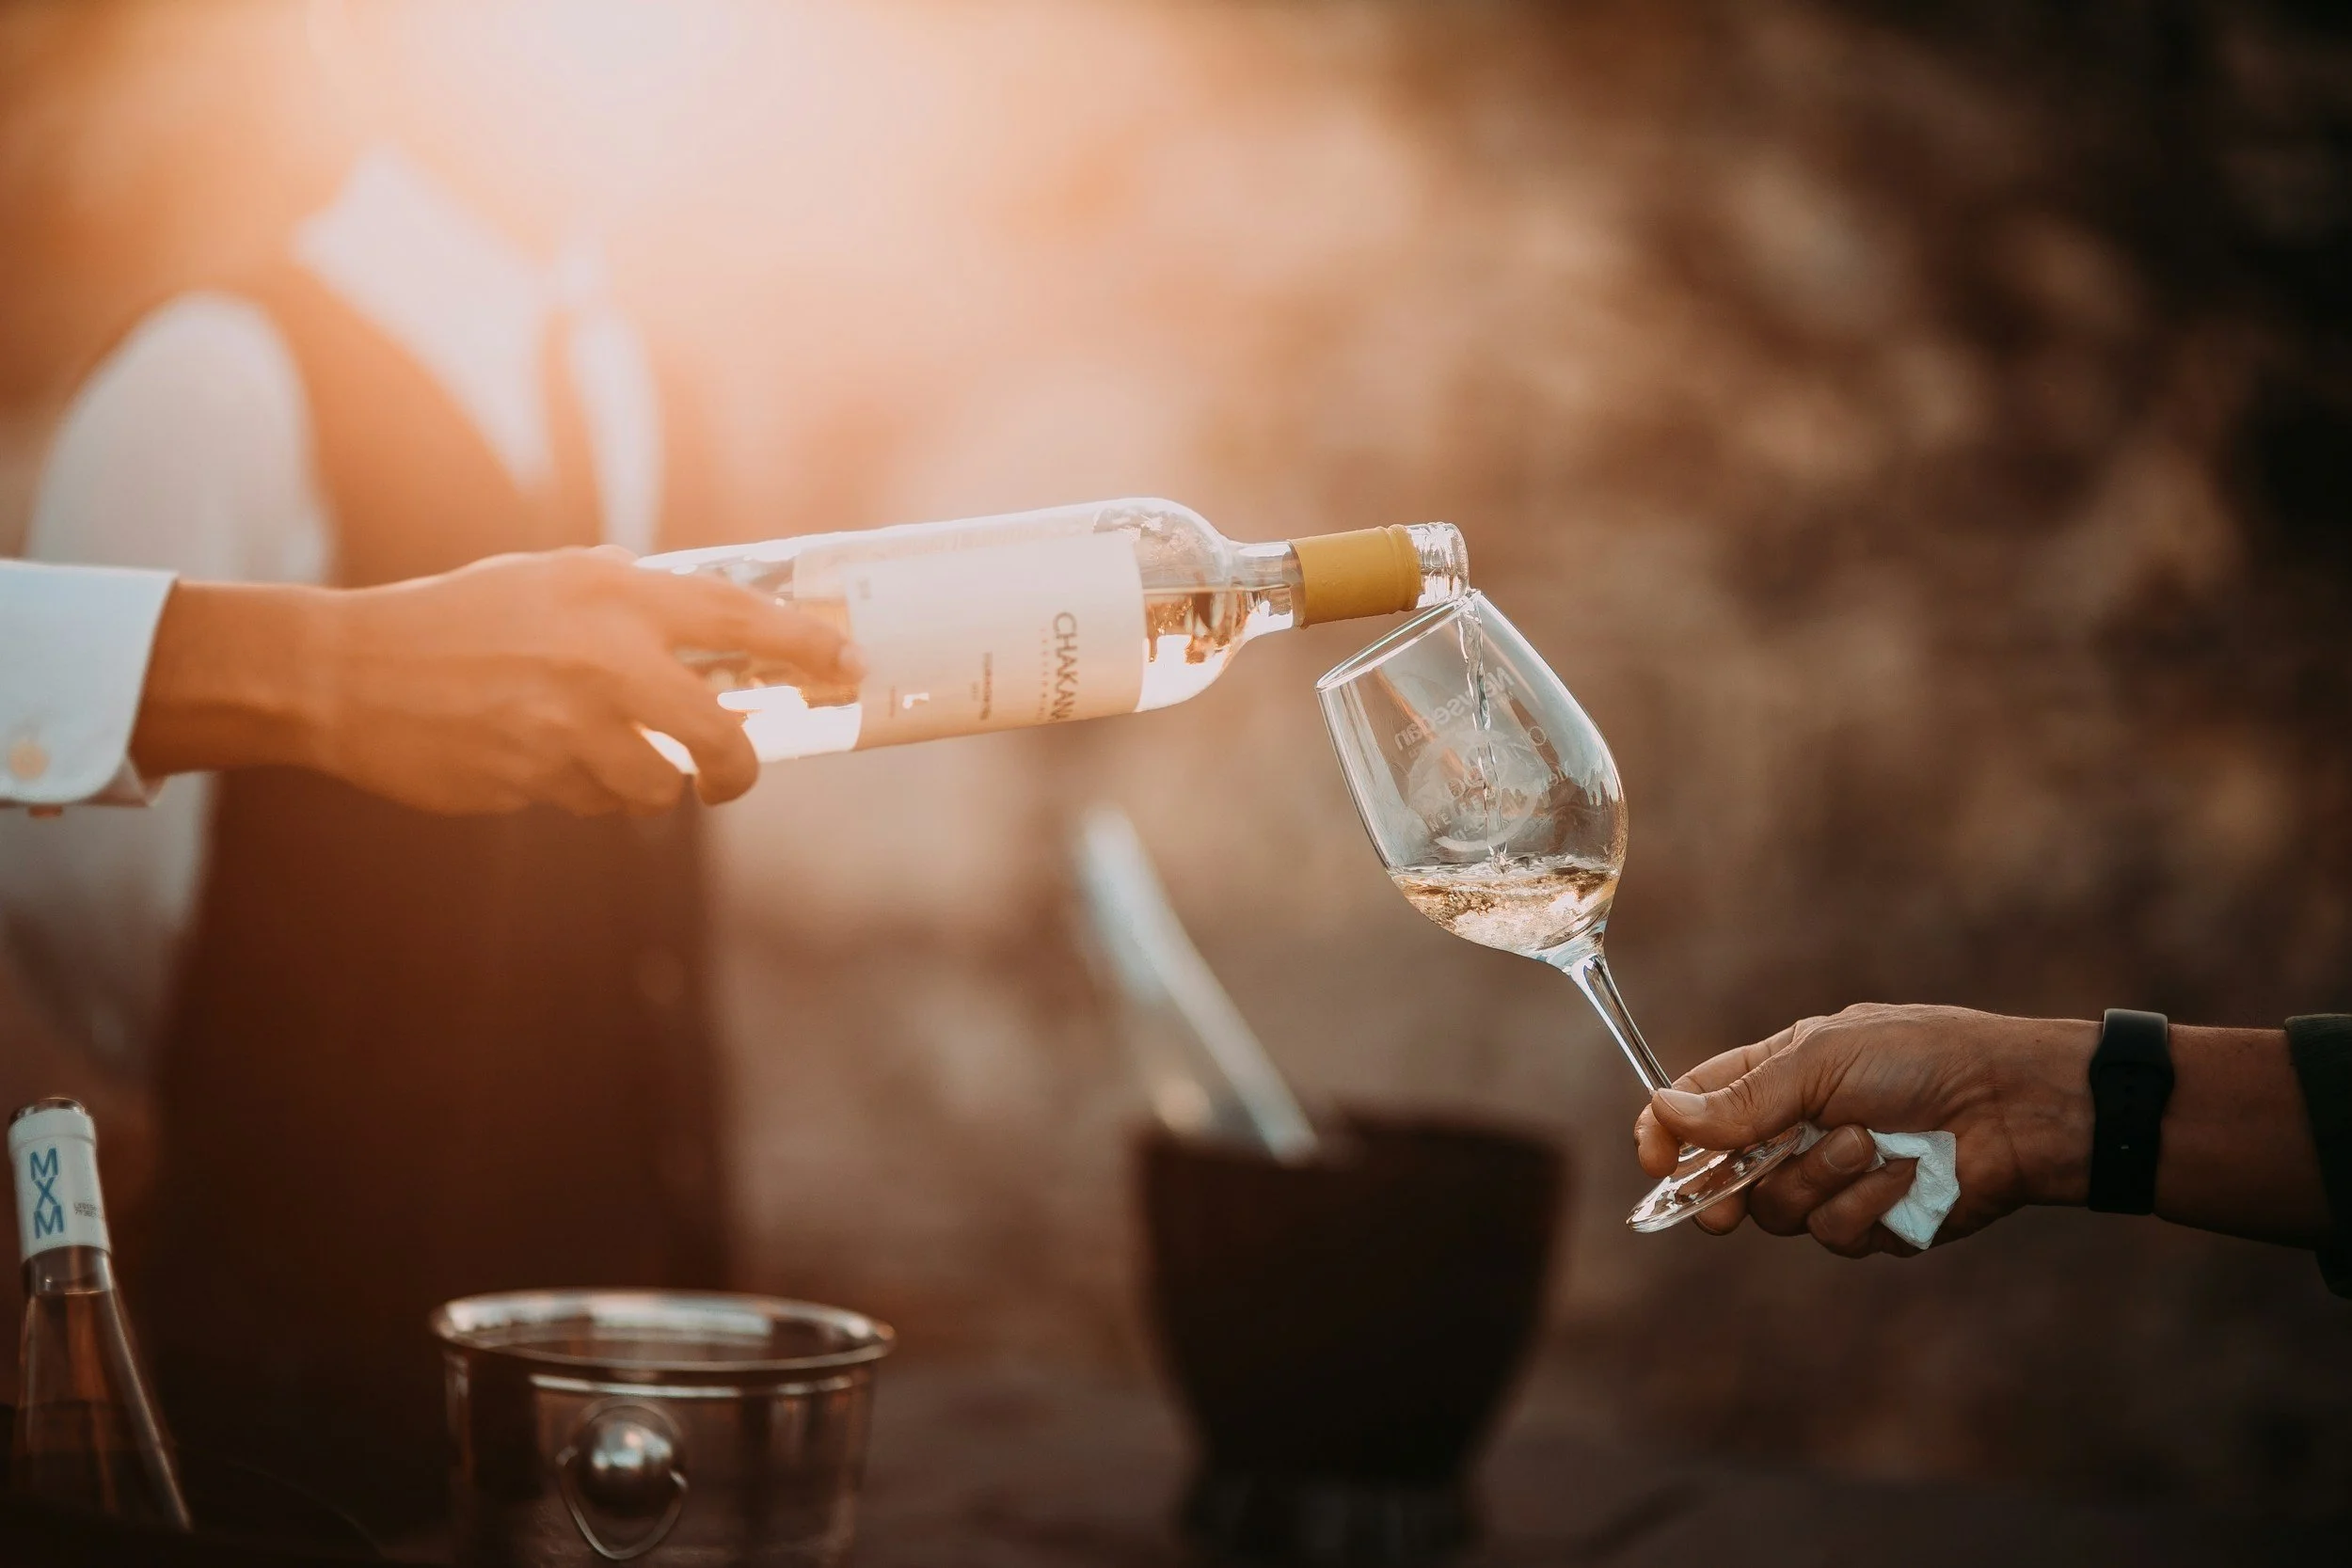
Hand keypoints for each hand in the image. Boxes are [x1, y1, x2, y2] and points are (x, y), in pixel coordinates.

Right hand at [134, 548, 857, 814]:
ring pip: (659, 787)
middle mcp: (605, 659)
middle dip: (741, 768)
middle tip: (736, 771)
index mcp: (615, 593)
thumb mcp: (549, 579)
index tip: (849, 668)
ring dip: (650, 784)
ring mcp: (570, 727)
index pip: (742, 621)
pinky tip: (544, 760)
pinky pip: (596, 803)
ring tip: (607, 756)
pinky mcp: (535, 780)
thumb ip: (628, 596)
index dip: (807, 648)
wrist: (351, 672)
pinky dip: (589, 792)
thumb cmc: (459, 619)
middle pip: (722, 737)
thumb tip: (717, 622)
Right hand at [1632, 1004, 2095, 1257]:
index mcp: (1775, 1079)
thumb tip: (1662, 1111)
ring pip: (1781, 1212)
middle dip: (1723, 1194)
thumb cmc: (1921, 1058)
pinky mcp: (1874, 1223)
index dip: (1664, 1135)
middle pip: (1724, 1179)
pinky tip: (1905, 1174)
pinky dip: (1868, 1204)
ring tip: (1869, 1143)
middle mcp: (1796, 1133)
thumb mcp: (1821, 1062)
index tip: (1654, 1159)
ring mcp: (1834, 1181)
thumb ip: (1742, 1099)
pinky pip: (1838, 1234)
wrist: (2013, 1104)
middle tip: (1724, 1207)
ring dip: (1821, 1179)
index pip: (1695, 1109)